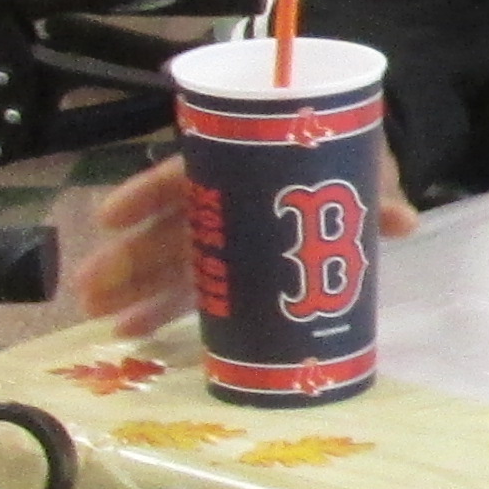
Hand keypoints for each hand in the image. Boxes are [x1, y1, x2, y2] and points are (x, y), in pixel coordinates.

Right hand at [72, 153, 421, 336]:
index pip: (185, 177)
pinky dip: (162, 308)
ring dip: (131, 289)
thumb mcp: (365, 168)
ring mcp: (224, 237)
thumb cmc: (347, 156)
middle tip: (86, 288)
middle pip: (167, 228)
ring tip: (95, 318)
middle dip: (127, 258)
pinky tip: (130, 332)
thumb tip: (402, 220)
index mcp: (243, 166)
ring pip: (169, 262)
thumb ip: (379, 194)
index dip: (146, 195)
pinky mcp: (234, 267)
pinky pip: (192, 287)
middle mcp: (223, 202)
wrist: (359, 166)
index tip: (111, 216)